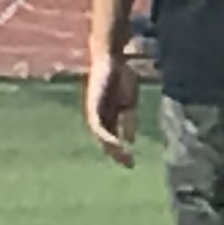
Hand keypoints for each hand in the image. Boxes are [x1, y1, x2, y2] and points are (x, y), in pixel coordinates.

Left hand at [85, 50, 135, 166]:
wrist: (111, 59)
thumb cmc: (120, 78)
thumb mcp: (127, 103)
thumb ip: (127, 121)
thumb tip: (130, 140)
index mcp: (106, 116)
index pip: (110, 139)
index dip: (119, 151)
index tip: (130, 163)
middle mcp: (97, 116)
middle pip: (104, 140)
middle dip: (116, 153)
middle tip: (129, 164)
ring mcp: (93, 112)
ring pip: (100, 136)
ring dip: (111, 148)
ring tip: (124, 157)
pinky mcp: (92, 107)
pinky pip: (98, 126)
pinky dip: (107, 136)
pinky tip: (116, 143)